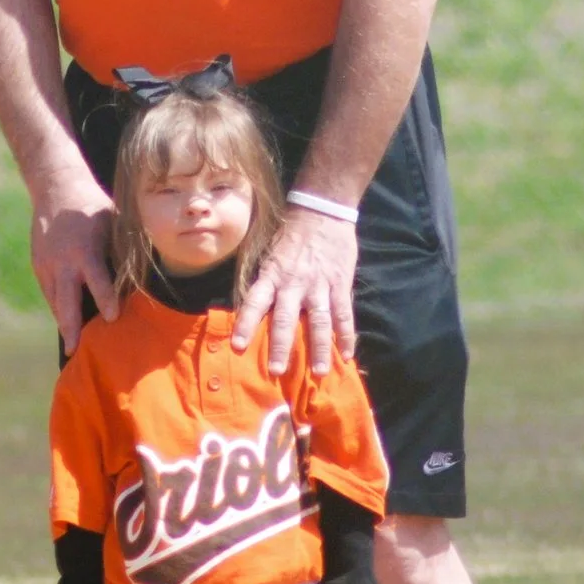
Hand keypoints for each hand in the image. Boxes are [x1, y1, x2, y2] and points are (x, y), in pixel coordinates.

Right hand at [28, 156, 118, 353]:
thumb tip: (149, 273)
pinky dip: (58, 306)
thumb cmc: (94, 206)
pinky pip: (49, 292)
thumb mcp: (114, 221)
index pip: (96, 280)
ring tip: (73, 344)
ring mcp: (47, 264)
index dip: (106, 299)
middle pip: (66, 301)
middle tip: (75, 350)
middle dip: (71, 327)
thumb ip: (125, 248)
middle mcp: (63, 261)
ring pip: (55, 301)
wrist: (56, 187)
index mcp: (85, 250)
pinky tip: (67, 320)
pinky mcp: (38, 265)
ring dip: (64, 322)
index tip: (111, 318)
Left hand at [232, 205, 359, 375]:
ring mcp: (319, 285)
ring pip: (318, 322)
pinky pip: (344, 314)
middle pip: (286, 319)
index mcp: (272, 275)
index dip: (246, 325)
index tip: (237, 346)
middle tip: (275, 371)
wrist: (321, 210)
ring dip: (317, 348)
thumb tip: (253, 309)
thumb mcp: (271, 255)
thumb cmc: (292, 235)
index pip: (255, 303)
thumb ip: (267, 282)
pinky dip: (346, 336)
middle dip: (280, 346)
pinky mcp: (340, 284)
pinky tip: (347, 355)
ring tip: (317, 373)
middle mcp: (293, 283)